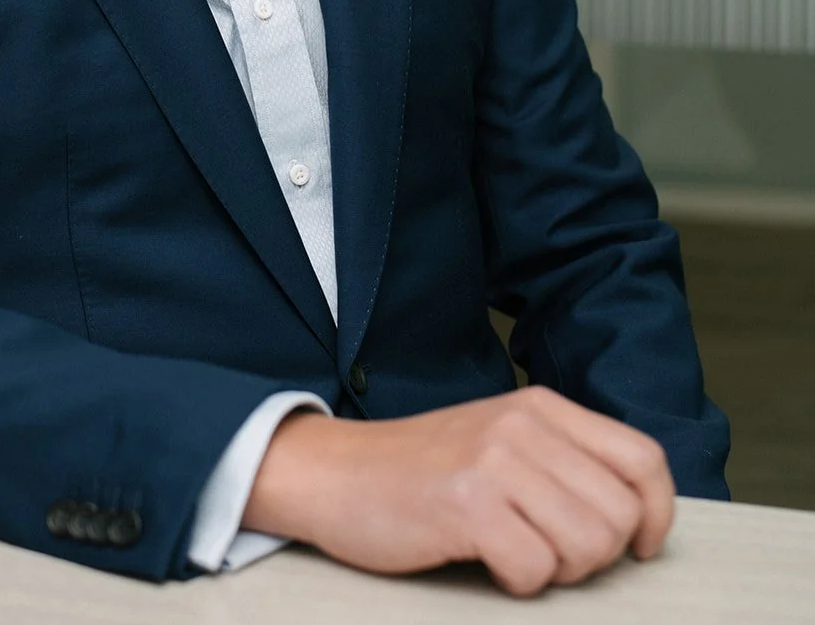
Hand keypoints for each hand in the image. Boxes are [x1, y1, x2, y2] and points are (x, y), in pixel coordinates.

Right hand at [242, 386, 675, 595]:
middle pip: (619, 515)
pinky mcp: (467, 503)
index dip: (655, 515)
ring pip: (587, 545)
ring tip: (515, 553)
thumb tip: (636, 515)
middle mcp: (524, 425)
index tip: (635, 546)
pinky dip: (517, 581)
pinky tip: (485, 560)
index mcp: (540, 408)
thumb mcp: (500, 442)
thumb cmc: (422, 472)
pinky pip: (535, 569)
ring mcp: (495, 461)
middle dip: (594, 555)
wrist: (335, 473)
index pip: (643, 460)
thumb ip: (561, 461)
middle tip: (547, 553)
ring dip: (557, 570)